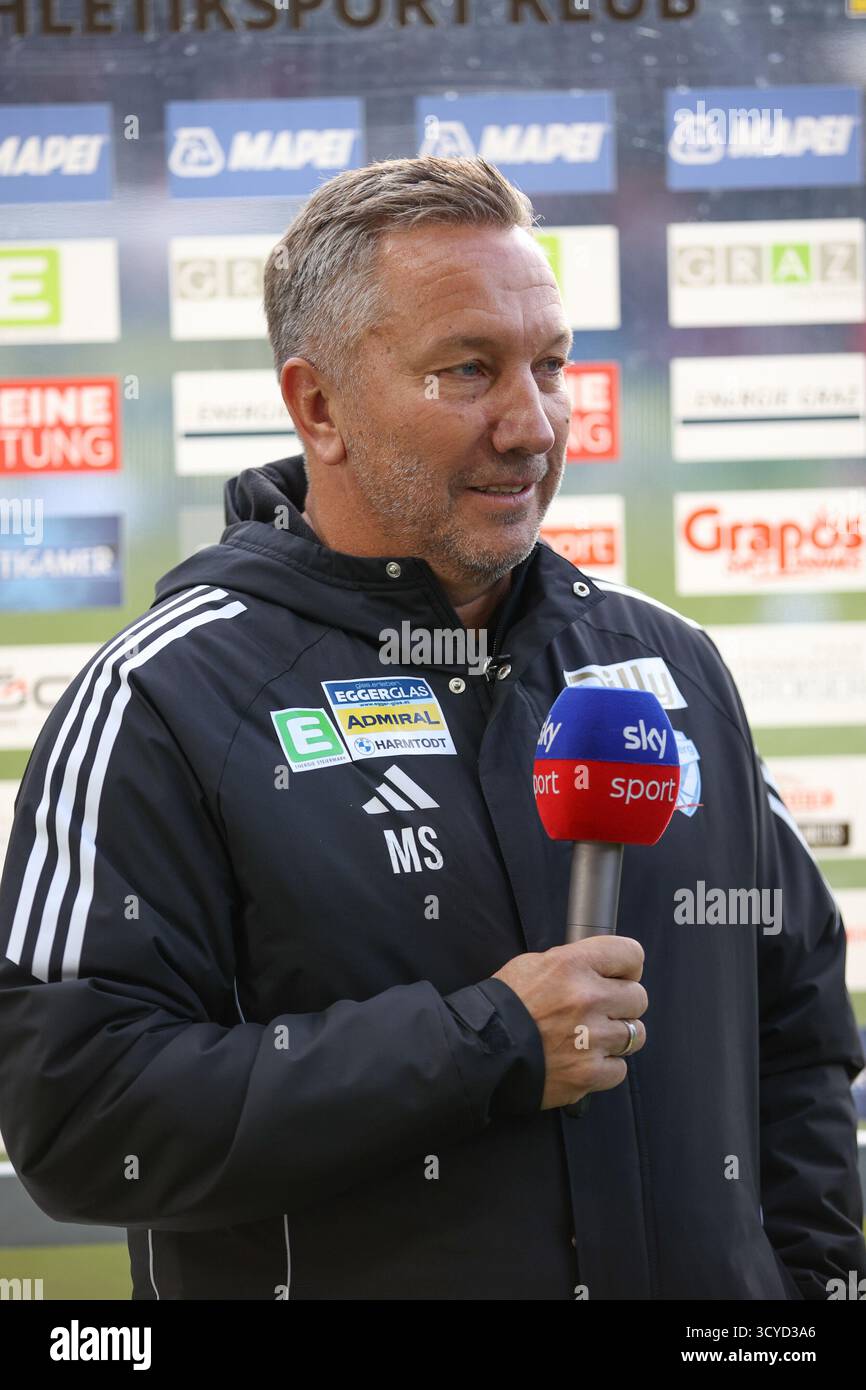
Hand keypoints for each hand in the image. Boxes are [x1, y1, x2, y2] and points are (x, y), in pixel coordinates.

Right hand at [491, 937, 647, 1110]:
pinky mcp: (589, 1073)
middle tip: (600, 1010)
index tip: (620, 975)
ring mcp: (592, 1039)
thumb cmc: (504, 1004)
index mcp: (573, 965)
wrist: (479, 1049)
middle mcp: (588, 999)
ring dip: (617, 1035)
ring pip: (635, 1034)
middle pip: (638, 997)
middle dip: (622, 1003)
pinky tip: (584, 1059)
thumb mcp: (534, 964)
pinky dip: (605, 1066)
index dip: (627, 966)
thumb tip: (600, 965)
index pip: (631, 954)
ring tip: (592, 1036)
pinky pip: (620, 1068)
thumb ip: (573, 963)